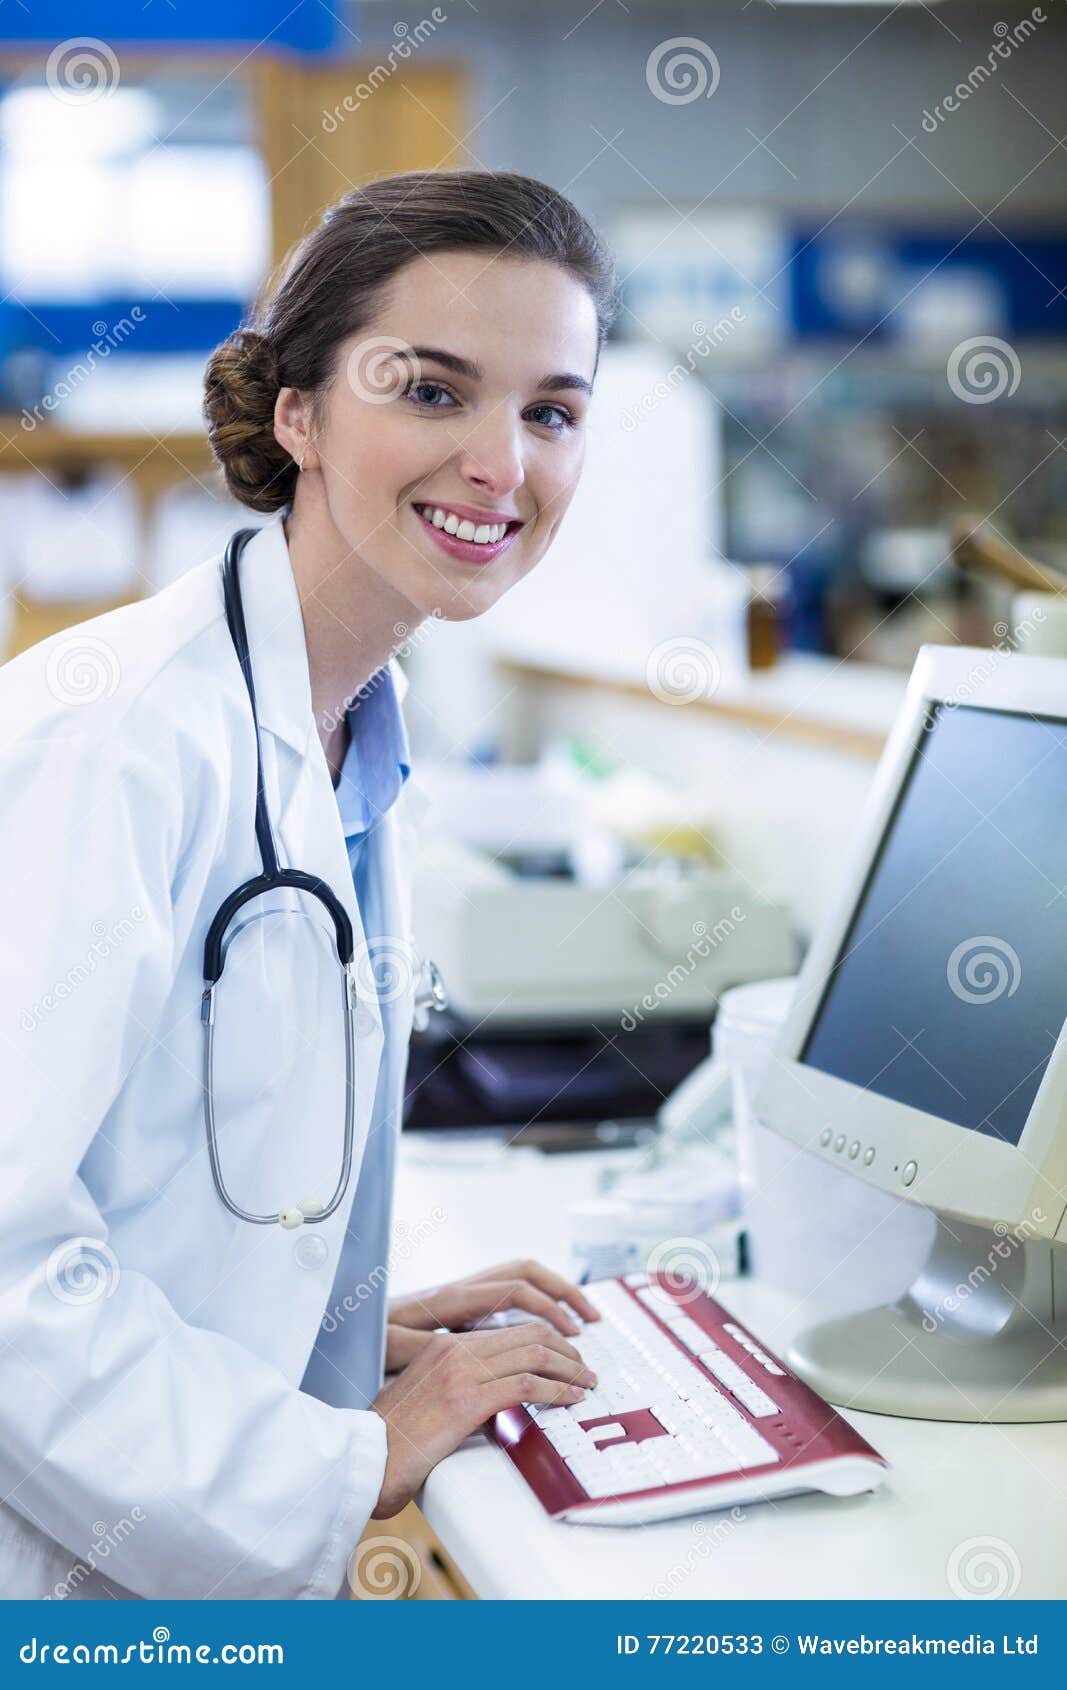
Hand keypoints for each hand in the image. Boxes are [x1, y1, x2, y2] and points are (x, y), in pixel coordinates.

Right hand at [371, 1321, 596, 1518]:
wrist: (367, 1459)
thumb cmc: (393, 1439)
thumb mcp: (426, 1396)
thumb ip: (458, 1384)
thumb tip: (498, 1392)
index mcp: (445, 1346)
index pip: (511, 1330)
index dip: (547, 1340)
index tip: (567, 1356)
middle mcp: (455, 1350)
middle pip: (529, 1335)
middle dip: (566, 1350)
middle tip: (585, 1368)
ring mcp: (461, 1372)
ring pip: (534, 1354)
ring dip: (570, 1369)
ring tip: (586, 1383)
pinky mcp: (467, 1400)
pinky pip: (526, 1385)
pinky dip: (557, 1389)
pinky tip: (571, 1399)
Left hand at [388, 1258, 600, 1343]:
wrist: (347, 1327)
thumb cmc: (367, 1340)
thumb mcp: (394, 1348)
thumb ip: (428, 1348)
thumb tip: (461, 1353)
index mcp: (452, 1298)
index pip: (514, 1292)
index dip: (548, 1312)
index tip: (571, 1339)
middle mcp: (462, 1287)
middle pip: (526, 1271)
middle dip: (563, 1290)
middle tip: (591, 1320)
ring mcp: (464, 1292)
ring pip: (520, 1276)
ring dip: (554, 1291)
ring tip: (581, 1318)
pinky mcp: (463, 1304)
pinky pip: (509, 1291)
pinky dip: (536, 1301)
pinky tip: (547, 1326)